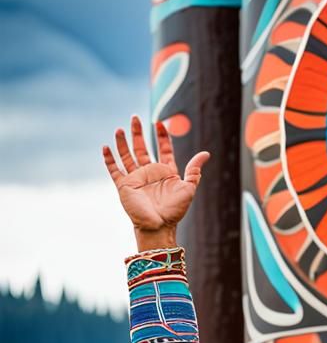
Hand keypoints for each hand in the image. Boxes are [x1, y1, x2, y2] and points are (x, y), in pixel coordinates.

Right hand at [102, 115, 209, 246]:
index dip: (161, 136)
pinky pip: (114, 170)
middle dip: (138, 133)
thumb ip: (194, 170)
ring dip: (122, 142)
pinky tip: (105, 147)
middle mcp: (150, 173)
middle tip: (135, 117)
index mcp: (165, 172)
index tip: (159, 123)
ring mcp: (136, 178)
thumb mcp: (188, 188)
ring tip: (119, 129)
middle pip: (142, 148)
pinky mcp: (124, 185)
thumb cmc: (175, 210)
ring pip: (127, 155)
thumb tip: (205, 153)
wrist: (159, 225)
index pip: (162, 149)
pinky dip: (109, 159)